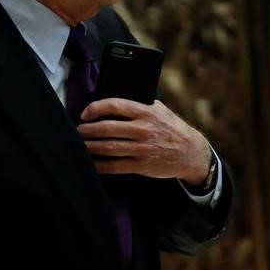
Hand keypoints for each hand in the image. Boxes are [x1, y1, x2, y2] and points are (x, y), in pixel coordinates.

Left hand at [77, 98, 212, 184]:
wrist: (190, 152)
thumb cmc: (171, 128)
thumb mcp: (159, 109)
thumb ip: (139, 104)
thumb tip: (112, 102)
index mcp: (146, 112)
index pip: (115, 106)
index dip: (95, 108)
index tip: (85, 113)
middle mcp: (143, 130)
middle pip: (107, 128)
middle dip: (87, 130)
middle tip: (78, 130)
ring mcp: (141, 149)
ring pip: (108, 147)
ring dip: (90, 146)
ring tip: (81, 144)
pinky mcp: (141, 165)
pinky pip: (115, 166)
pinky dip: (100, 165)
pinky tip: (91, 162)